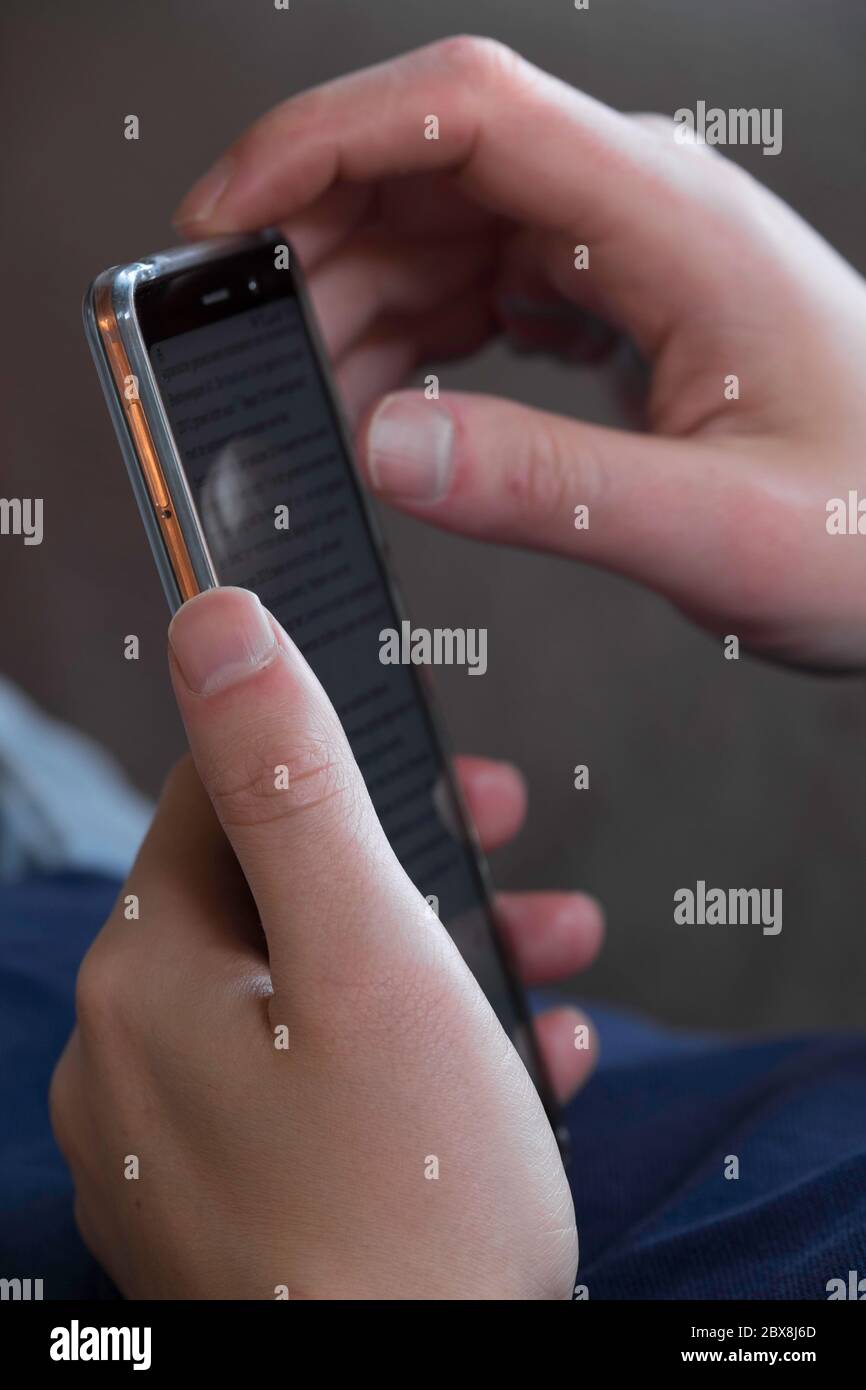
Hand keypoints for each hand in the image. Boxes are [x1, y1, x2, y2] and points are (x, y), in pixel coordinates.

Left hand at [50, 586, 600, 1299]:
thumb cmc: (406, 1202)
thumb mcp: (367, 955)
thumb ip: (289, 778)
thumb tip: (214, 623)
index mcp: (148, 972)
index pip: (219, 799)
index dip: (342, 763)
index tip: (449, 776)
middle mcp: (136, 1052)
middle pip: (281, 899)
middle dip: (416, 863)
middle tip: (514, 848)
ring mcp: (180, 1142)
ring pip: (316, 996)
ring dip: (442, 959)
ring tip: (556, 957)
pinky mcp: (235, 1208)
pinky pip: (323, 1092)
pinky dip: (418, 1060)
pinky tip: (524, 1069)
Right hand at [175, 37, 865, 669]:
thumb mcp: (719, 528)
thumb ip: (549, 488)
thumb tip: (387, 446)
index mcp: (669, 220)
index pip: (463, 109)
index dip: (323, 141)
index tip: (229, 214)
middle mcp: (644, 214)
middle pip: (434, 163)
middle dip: (321, 243)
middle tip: (254, 347)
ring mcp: (633, 258)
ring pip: (452, 230)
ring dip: (364, 302)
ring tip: (317, 398)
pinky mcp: (627, 310)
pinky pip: (491, 289)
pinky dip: (420, 338)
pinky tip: (395, 400)